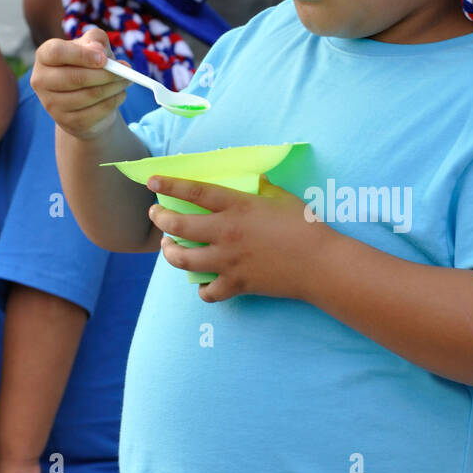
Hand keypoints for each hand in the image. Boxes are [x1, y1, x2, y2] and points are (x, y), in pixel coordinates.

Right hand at [30, 27, 128, 139]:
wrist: (85, 100)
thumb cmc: (88, 66)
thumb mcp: (92, 47)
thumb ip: (95, 40)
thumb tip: (98, 50)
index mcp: (44, 56)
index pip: (56, 52)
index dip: (82, 55)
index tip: (104, 58)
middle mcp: (41, 80)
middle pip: (76, 77)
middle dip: (106, 74)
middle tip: (126, 70)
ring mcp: (51, 104)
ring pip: (90, 95)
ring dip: (115, 87)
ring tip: (126, 80)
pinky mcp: (67, 122)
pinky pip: (97, 111)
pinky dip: (114, 101)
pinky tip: (120, 94)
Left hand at [146, 173, 329, 301]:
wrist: (319, 264)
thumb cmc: (306, 226)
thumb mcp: (282, 198)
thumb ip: (262, 188)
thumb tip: (254, 180)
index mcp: (237, 207)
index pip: (194, 192)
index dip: (170, 185)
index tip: (153, 181)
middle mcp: (226, 233)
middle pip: (178, 226)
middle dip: (160, 219)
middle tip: (156, 215)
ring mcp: (228, 261)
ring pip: (183, 259)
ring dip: (170, 252)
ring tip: (170, 247)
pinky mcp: (237, 284)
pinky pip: (208, 292)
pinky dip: (202, 289)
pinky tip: (203, 283)